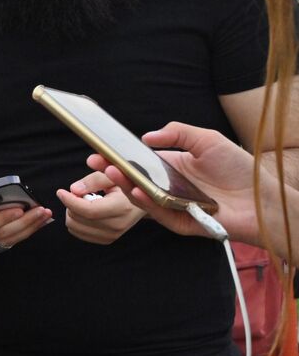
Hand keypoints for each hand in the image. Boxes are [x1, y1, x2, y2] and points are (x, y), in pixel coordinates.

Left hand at [58, 172, 144, 244]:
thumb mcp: (113, 175)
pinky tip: (86, 212)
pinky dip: (76, 221)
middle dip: (70, 205)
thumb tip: (74, 189)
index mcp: (122, 208)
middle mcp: (118, 225)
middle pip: (79, 219)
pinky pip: (79, 233)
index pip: (89, 210)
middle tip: (78, 194)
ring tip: (84, 202)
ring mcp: (112, 236)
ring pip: (75, 228)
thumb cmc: (126, 185)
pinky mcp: (107, 240)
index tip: (61, 192)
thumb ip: (94, 180)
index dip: (71, 201)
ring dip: (72, 213)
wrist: (142, 202)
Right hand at [85, 122, 271, 245]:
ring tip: (110, 171)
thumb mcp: (208, 140)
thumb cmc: (239, 168)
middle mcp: (167, 187)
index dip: (119, 156)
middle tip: (94, 161)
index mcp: (171, 167)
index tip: (100, 148)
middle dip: (112, 171)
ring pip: (140, 197)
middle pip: (133, 180)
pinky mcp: (178, 222)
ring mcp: (171, 205)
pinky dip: (145, 202)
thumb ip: (178, 133)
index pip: (138, 162)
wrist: (262, 197)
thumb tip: (146, 136)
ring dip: (124, 184)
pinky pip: (157, 212)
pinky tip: (136, 189)